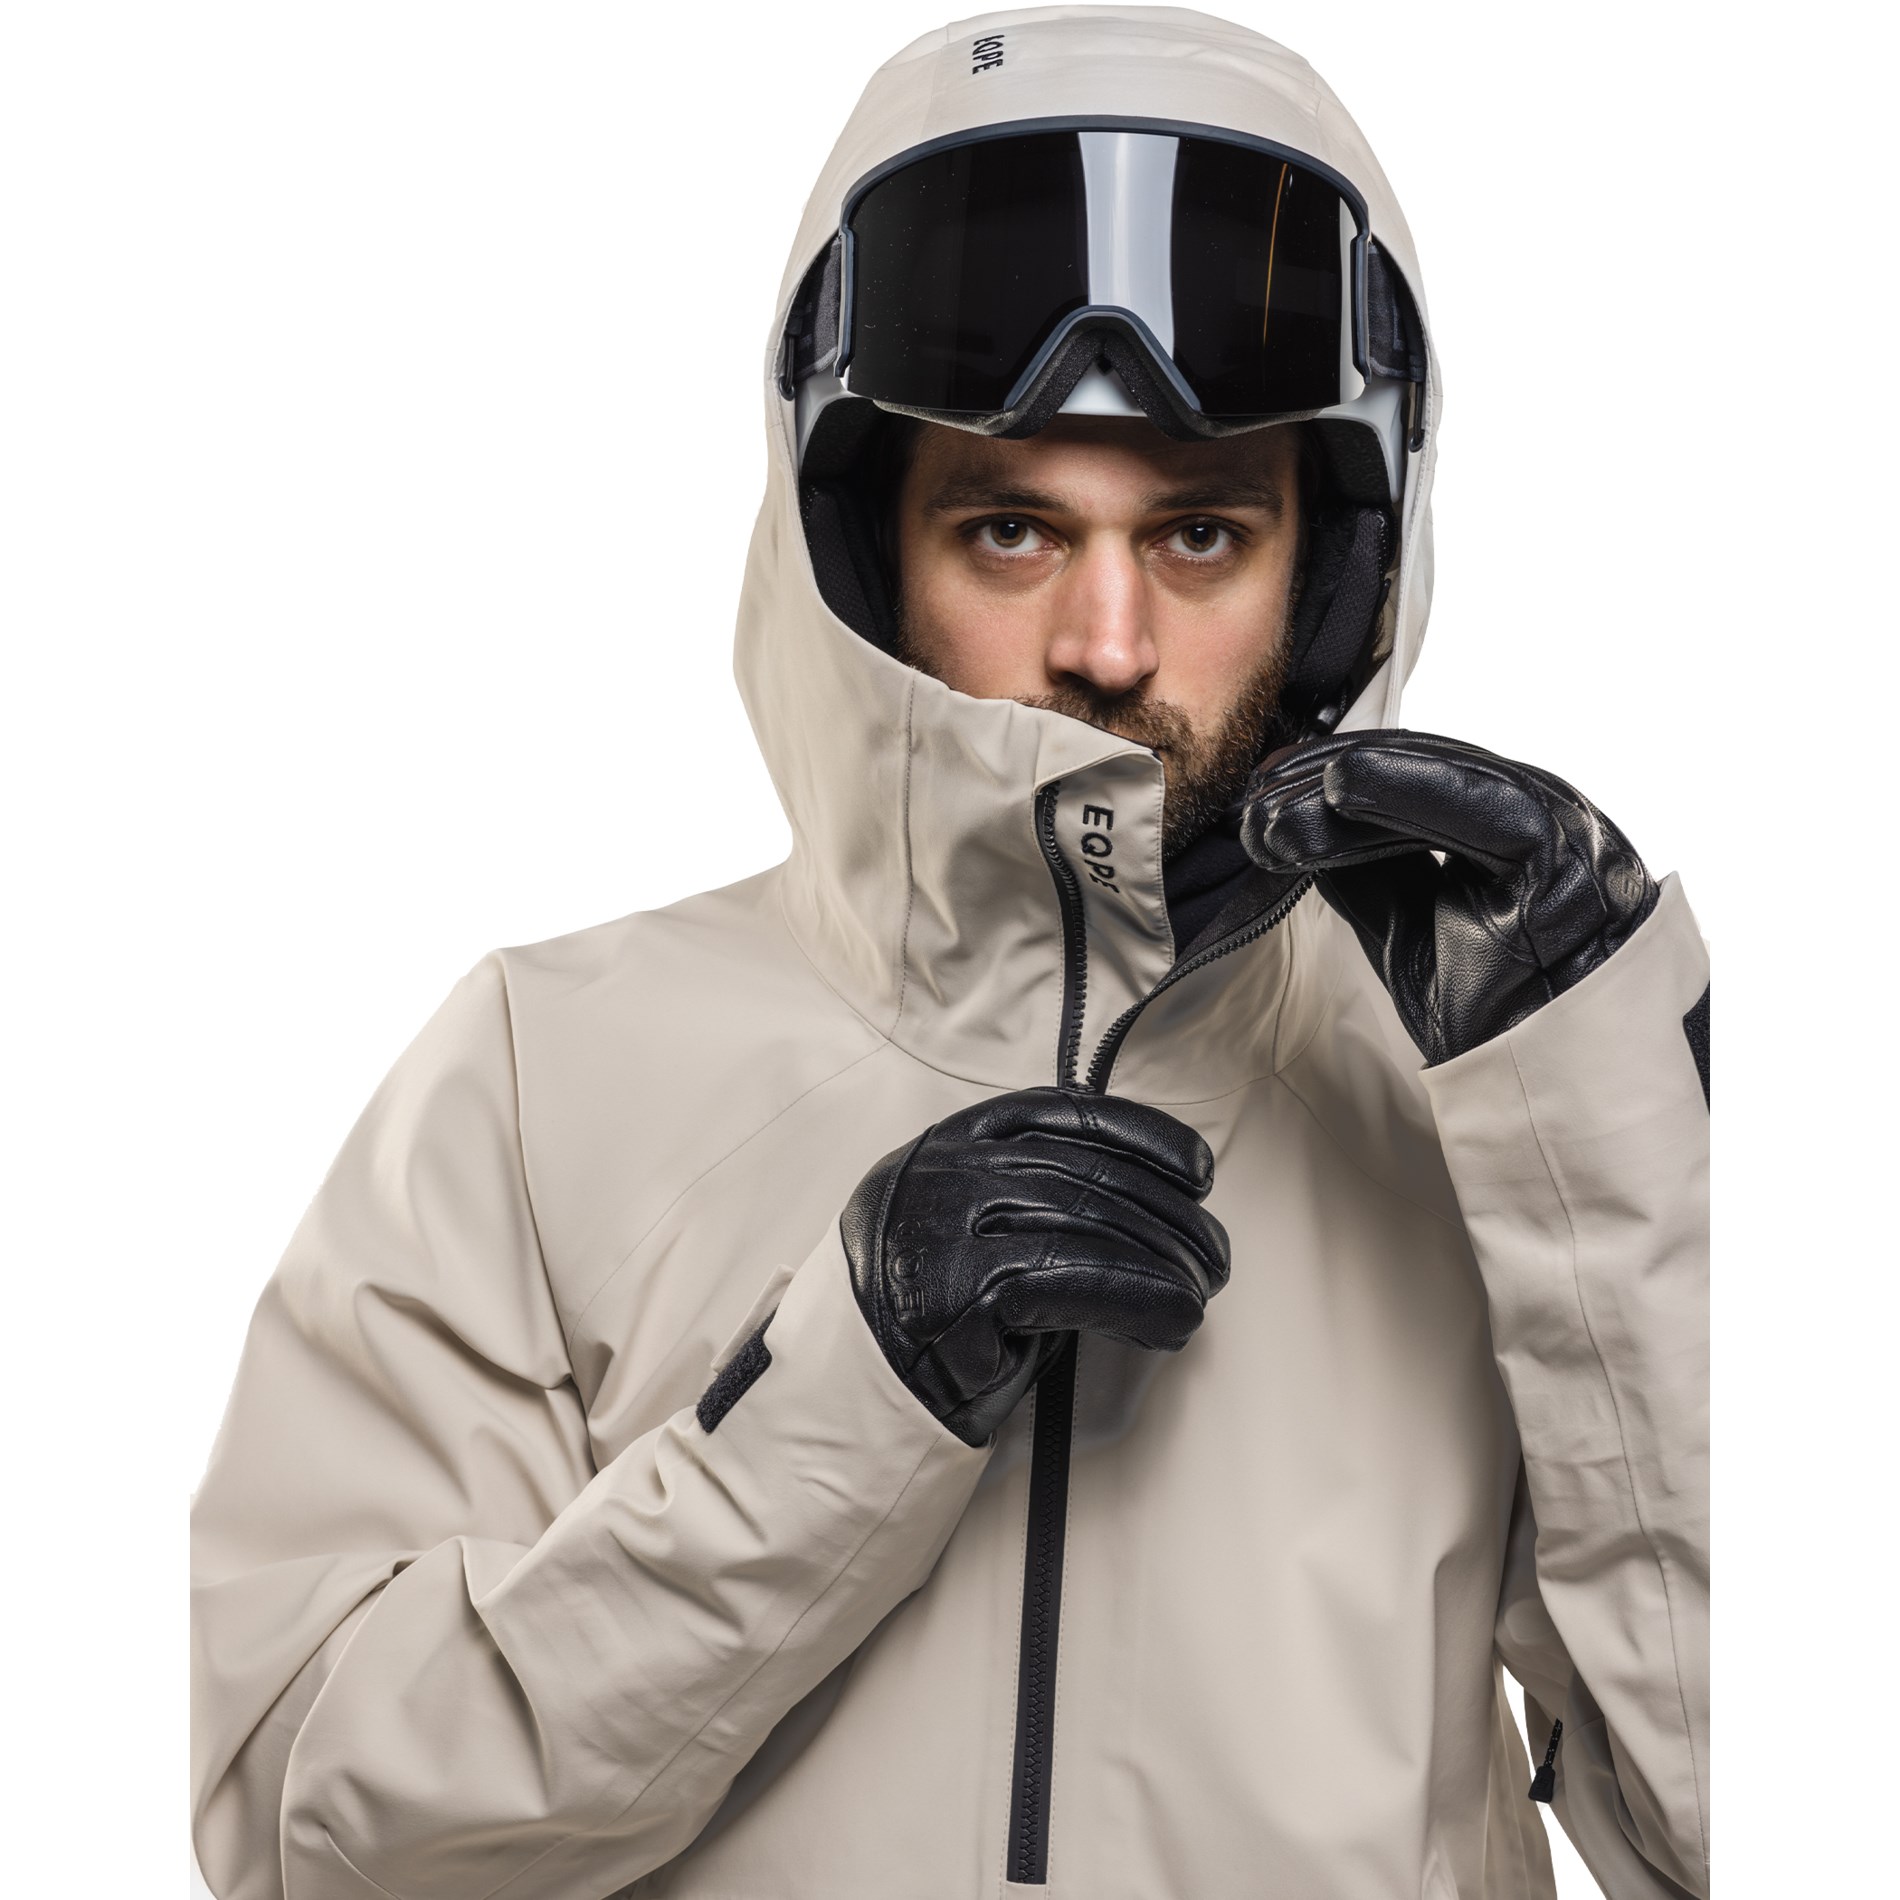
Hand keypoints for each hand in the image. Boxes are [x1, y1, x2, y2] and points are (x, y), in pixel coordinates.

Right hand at [841, 1087, 1230, 1445]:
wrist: (854, 1392)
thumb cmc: (936, 1312)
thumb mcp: (973, 1226)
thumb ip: (1036, 1194)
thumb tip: (1156, 1202)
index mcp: (948, 1143)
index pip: (1060, 1112)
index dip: (1143, 1135)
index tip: (1199, 1171)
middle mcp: (941, 1173)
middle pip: (1086, 1174)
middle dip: (1170, 1217)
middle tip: (1215, 1257)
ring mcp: (942, 1229)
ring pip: (1086, 1225)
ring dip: (1164, 1264)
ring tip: (1201, 1292)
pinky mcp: (955, 1294)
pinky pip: (1072, 1283)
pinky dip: (1137, 1300)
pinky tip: (1171, 1320)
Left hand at [1238, 730, 1657, 1064]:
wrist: (1551, 1086)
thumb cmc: (1493, 1012)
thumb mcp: (1408, 931)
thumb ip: (1367, 874)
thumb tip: (1299, 824)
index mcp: (1514, 822)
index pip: (1415, 771)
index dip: (1332, 771)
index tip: (1261, 783)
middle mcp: (1548, 811)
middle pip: (1424, 763)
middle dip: (1326, 774)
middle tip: (1250, 794)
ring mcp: (1566, 830)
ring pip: (1444, 774)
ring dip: (1347, 784)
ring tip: (1274, 804)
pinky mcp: (1568, 858)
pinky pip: (1480, 806)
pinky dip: (1405, 787)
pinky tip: (1341, 787)